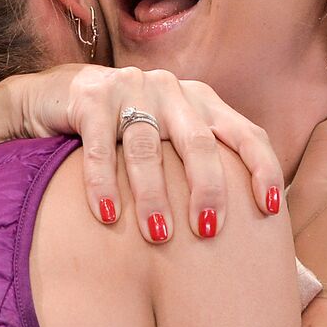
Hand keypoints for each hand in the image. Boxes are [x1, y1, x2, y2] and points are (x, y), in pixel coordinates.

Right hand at [0, 65, 283, 242]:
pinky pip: (101, 147)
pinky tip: (107, 216)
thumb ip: (200, 169)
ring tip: (158, 235)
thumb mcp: (169, 140)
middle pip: (198, 142)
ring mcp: (131, 88)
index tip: (270, 208)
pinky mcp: (91, 97)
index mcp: (201, 101)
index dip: (262, 168)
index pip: (245, 133)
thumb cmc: (124, 133)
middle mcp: (172, 89)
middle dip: (206, 189)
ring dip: (153, 196)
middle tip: (208, 232)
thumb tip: (249, 238)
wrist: (55, 96)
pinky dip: (104, 184)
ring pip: (147, 148)